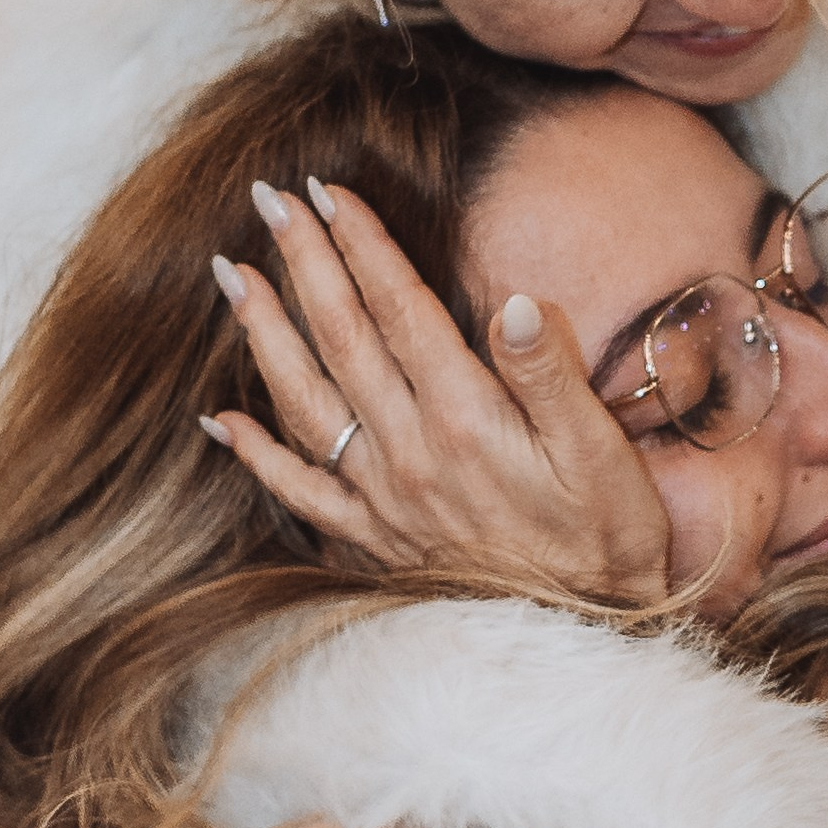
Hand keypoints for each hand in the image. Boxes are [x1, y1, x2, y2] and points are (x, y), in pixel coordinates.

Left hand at [206, 175, 671, 607]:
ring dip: (265, 333)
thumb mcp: (602, 453)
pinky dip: (256, 454)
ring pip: (306, 400)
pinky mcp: (373, 539)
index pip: (400, 309)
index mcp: (465, 418)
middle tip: (267, 200)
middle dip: (303, 262)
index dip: (362, 245)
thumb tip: (513, 303)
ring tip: (232, 277)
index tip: (329, 191)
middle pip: (342, 337)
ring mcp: (383, 498)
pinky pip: (300, 491)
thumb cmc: (607, 539)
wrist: (587, 636)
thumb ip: (551, 375)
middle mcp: (410, 452)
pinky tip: (220, 421)